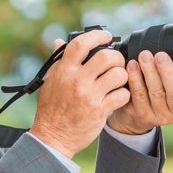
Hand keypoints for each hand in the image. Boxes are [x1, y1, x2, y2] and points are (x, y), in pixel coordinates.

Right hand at [29, 30, 130, 157]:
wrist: (53, 137)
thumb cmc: (51, 109)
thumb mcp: (49, 82)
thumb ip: (57, 62)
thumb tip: (58, 42)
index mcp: (64, 71)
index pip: (81, 44)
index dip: (97, 35)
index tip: (106, 36)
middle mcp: (77, 81)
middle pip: (106, 57)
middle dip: (116, 57)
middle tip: (115, 62)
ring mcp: (89, 96)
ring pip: (118, 74)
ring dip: (122, 75)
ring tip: (117, 80)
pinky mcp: (100, 110)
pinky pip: (122, 94)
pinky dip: (123, 94)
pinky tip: (117, 96)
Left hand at [107, 51, 172, 134]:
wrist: (136, 117)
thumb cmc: (161, 93)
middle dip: (166, 72)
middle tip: (160, 56)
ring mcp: (158, 115)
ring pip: (155, 92)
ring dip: (149, 72)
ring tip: (144, 56)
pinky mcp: (141, 114)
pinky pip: (139, 95)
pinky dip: (135, 79)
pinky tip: (132, 66)